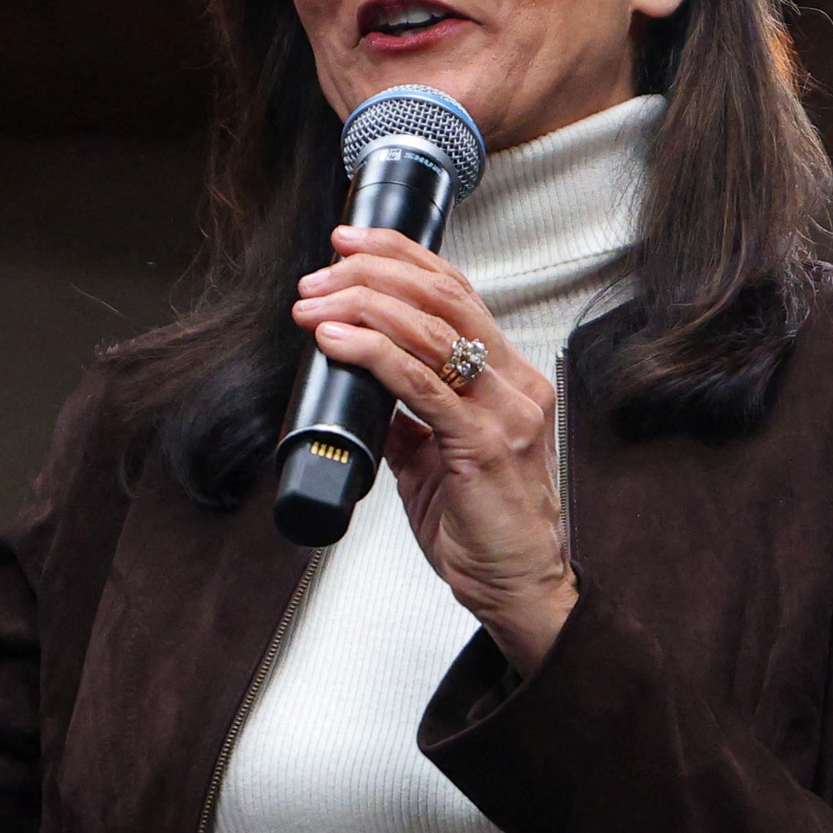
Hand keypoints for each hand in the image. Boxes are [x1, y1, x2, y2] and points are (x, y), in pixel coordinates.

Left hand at [295, 230, 578, 664]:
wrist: (518, 588)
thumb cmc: (487, 530)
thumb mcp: (439, 458)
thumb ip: (411, 416)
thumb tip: (366, 385)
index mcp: (511, 380)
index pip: (458, 294)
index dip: (402, 258)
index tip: (350, 245)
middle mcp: (516, 386)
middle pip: (444, 297)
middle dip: (374, 272)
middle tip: (321, 274)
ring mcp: (505, 412)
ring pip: (430, 330)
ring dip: (361, 306)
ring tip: (314, 305)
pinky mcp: (482, 443)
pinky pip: (419, 383)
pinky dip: (371, 353)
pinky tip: (336, 341)